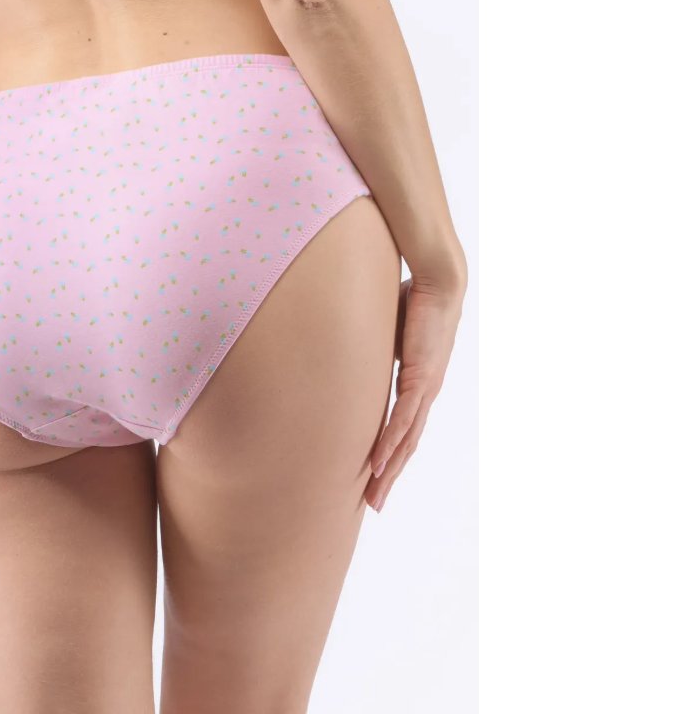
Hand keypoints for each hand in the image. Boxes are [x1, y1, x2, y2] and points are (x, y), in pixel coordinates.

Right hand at [365, 274, 463, 511]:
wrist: (438, 280)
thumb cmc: (413, 299)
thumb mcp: (383, 333)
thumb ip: (369, 350)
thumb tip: (346, 351)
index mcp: (417, 384)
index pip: (402, 429)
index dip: (389, 455)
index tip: (374, 477)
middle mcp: (425, 393)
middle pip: (406, 445)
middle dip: (390, 477)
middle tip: (374, 504)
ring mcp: (425, 389)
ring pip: (406, 440)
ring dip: (390, 471)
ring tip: (375, 496)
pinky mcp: (421, 378)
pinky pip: (403, 419)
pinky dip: (390, 444)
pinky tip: (380, 464)